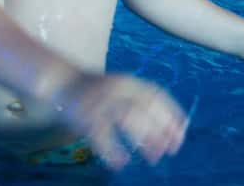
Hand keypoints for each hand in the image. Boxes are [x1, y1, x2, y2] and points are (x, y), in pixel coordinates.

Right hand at [55, 72, 186, 170]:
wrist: (62, 81)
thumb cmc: (98, 90)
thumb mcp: (122, 90)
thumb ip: (142, 102)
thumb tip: (174, 125)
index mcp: (128, 82)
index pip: (156, 95)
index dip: (171, 113)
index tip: (181, 133)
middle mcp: (116, 88)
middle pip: (145, 108)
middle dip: (162, 129)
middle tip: (170, 150)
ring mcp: (100, 101)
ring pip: (128, 119)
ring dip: (144, 139)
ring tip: (154, 157)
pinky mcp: (85, 115)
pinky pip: (102, 135)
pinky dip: (112, 151)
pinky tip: (121, 162)